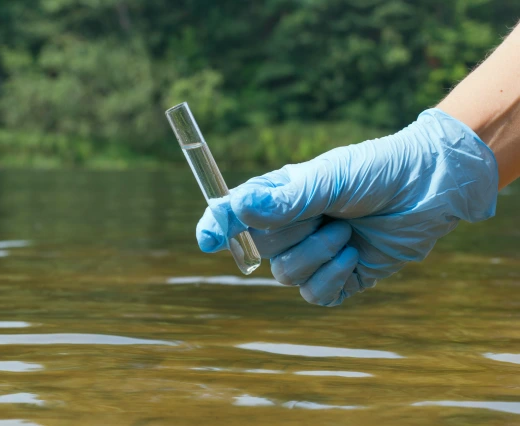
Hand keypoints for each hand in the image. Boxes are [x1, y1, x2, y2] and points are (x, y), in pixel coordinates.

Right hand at [197, 109, 498, 305]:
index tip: (207, 240)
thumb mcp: (330, 177)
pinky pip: (315, 294)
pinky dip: (333, 277)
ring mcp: (315, 253)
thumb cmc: (377, 169)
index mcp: (280, 196)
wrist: (428, 188)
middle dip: (291, 235)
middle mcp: (292, 226)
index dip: (217, 227)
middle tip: (325, 214)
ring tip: (347, 230)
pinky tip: (354, 255)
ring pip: (286, 275)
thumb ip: (285, 197)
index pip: (235, 215)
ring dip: (318, 254)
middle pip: (260, 249)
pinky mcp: (339, 277)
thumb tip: (237, 207)